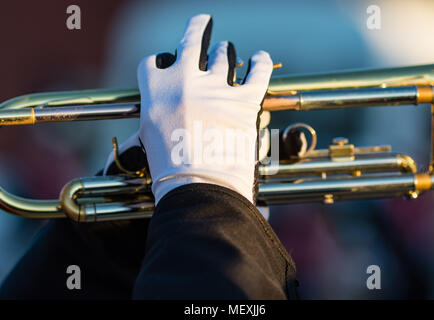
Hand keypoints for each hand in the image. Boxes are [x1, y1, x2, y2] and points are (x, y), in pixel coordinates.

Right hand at [104, 14, 272, 204]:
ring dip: (225, 50)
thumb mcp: (149, 138)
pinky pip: (258, 71)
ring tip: (226, 48)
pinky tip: (260, 57)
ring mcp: (215, 87)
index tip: (168, 63)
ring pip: (222, 53)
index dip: (162, 62)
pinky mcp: (244, 100)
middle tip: (202, 22)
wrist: (199, 185)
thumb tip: (156, 114)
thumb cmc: (170, 168)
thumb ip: (154, 116)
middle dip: (197, 29)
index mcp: (156, 89)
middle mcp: (184, 80)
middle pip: (190, 41)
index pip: (154, 62)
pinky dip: (261, 62)